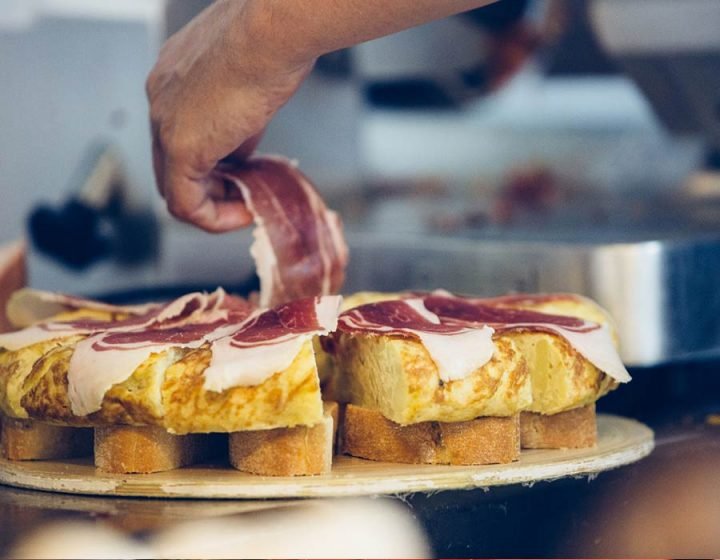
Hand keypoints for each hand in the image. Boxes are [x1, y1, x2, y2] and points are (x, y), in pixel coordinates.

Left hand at [147, 0, 313, 231]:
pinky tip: (244, 213)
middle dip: (210, 186)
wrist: (274, 29)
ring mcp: (164, 121)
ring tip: (248, 203)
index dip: (213, 161)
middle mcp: (160, 97)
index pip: (180, 133)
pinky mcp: (181, 146)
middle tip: (244, 194)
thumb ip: (238, 122)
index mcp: (173, 76)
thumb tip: (242, 152)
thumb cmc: (273, 39)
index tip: (244, 172)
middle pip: (170, 163)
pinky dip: (214, 218)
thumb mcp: (250, 82)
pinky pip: (186, 204)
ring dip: (213, 203)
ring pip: (174, 186)